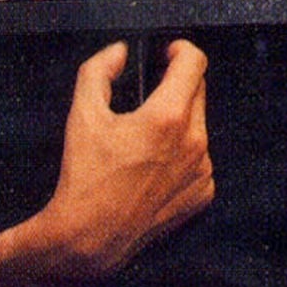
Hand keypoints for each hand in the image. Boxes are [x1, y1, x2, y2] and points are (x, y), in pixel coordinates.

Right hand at [39, 38, 213, 277]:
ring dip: (180, 118)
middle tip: (148, 93)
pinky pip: (200, 156)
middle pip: (198, 89)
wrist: (90, 238)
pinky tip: (155, 162)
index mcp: (167, 117)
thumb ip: (99, 69)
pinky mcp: (203, 193)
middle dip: (176, 83)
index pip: (194, 61)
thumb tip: (120, 51)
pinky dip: (183, 151)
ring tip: (146, 135)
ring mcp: (201, 169)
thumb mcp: (83, 112)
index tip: (167, 53)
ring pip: (199, 123)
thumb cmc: (86, 177)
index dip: (179, 49)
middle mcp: (193, 141)